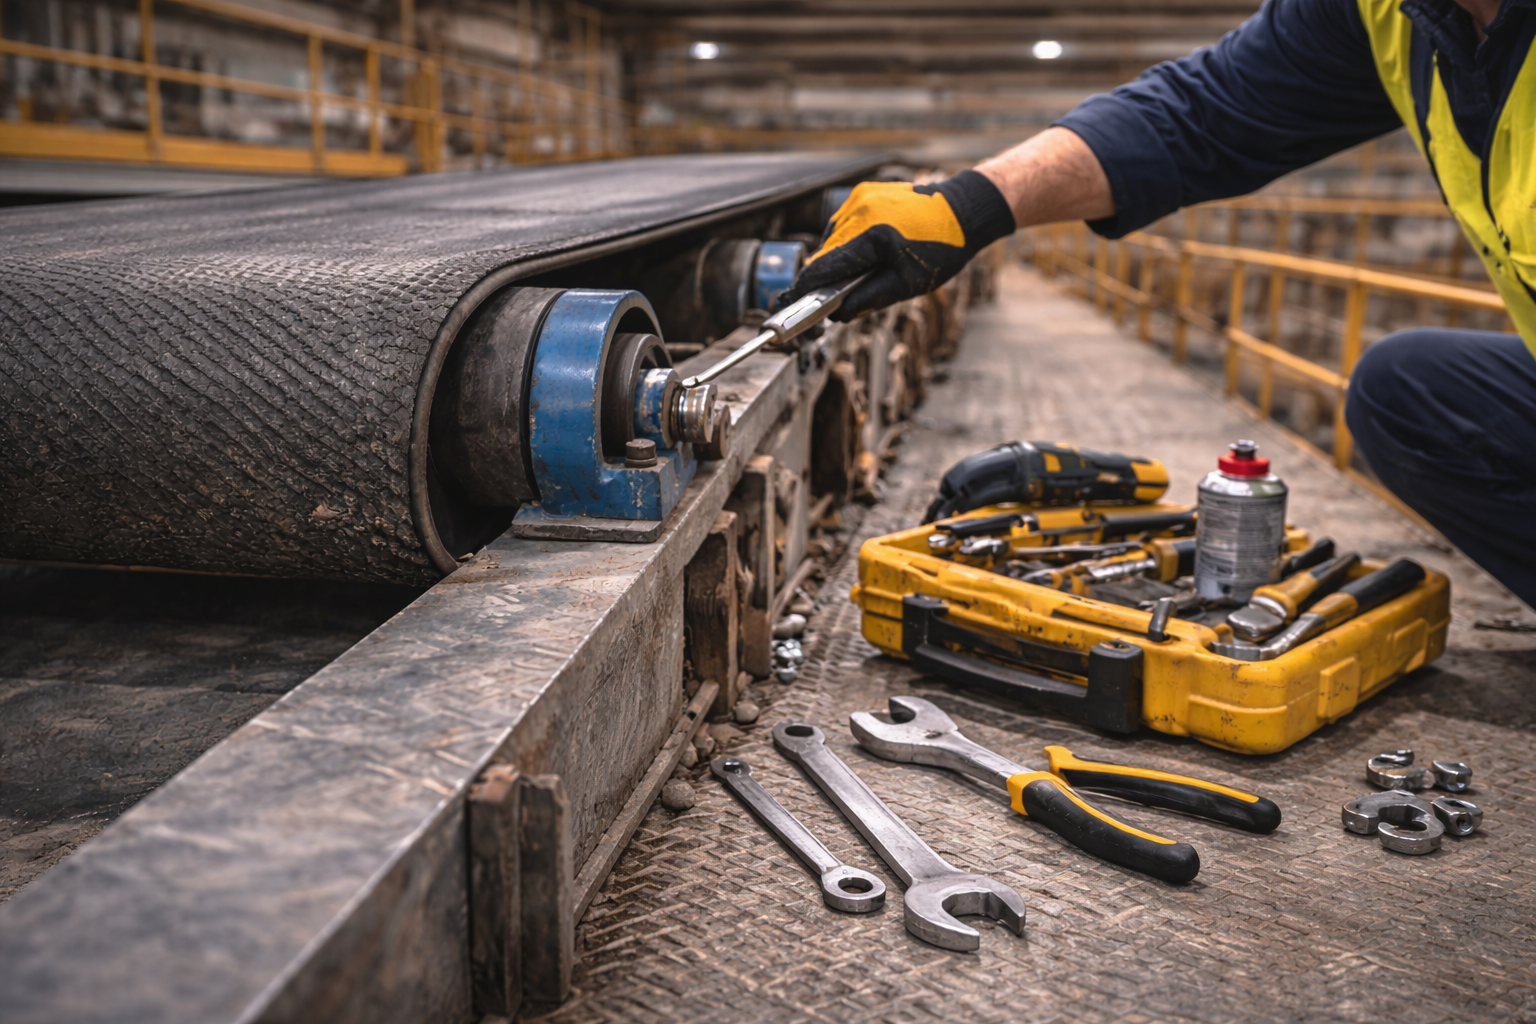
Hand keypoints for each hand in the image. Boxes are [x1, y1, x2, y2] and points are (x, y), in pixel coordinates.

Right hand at [784, 169, 1015, 320]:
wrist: (963, 210)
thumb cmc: (942, 250)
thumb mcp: (908, 285)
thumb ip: (868, 300)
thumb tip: (837, 314)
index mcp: (873, 235)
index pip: (825, 265)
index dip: (806, 287)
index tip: (793, 303)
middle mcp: (861, 211)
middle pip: (826, 253)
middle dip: (826, 277)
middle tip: (832, 299)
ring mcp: (860, 198)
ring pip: (833, 238)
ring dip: (838, 257)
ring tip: (860, 271)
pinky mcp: (863, 192)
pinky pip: (844, 223)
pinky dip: (849, 240)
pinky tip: (867, 250)